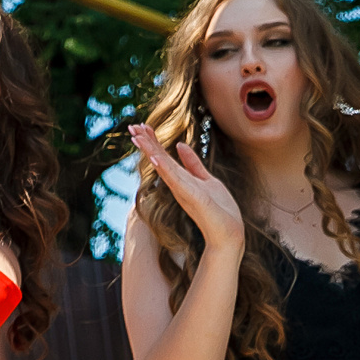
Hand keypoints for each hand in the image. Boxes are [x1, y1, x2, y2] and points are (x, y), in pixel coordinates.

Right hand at [127, 123, 245, 251]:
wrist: (229, 234)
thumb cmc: (220, 210)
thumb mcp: (207, 180)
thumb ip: (193, 164)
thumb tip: (180, 145)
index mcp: (181, 179)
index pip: (163, 156)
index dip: (152, 140)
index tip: (141, 125)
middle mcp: (178, 184)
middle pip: (159, 159)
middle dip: (146, 142)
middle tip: (131, 126)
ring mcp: (183, 191)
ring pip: (164, 167)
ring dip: (150, 152)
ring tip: (137, 137)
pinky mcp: (192, 198)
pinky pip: (176, 181)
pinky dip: (165, 170)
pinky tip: (156, 159)